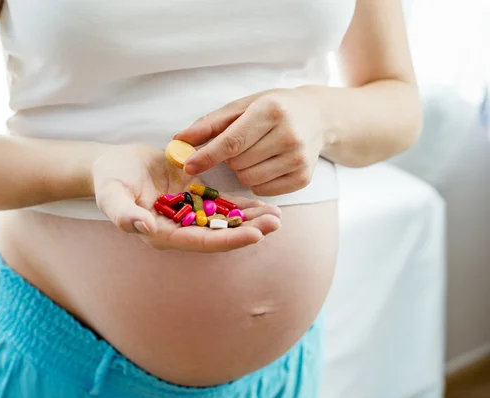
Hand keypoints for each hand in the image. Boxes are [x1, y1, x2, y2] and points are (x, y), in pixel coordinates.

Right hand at [93, 144, 281, 251]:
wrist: (113, 164)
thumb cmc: (108, 180)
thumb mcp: (110, 195)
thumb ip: (124, 213)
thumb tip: (144, 227)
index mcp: (162, 233)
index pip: (199, 241)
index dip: (227, 240)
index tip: (254, 235)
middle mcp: (179, 227)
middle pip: (218, 234)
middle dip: (247, 230)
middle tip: (276, 223)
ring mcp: (188, 213)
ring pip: (224, 220)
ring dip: (250, 219)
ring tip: (277, 215)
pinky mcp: (194, 196)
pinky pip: (221, 203)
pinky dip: (241, 205)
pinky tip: (263, 204)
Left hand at [175, 88, 325, 195]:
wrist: (317, 117)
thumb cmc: (272, 109)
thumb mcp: (241, 107)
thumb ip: (209, 124)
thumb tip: (178, 140)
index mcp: (271, 111)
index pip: (232, 142)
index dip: (207, 156)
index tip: (188, 166)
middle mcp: (289, 135)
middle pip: (238, 164)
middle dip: (230, 159)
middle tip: (242, 145)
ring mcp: (299, 159)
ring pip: (248, 180)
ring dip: (242, 171)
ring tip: (256, 153)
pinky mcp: (304, 178)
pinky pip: (263, 190)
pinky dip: (257, 181)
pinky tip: (268, 164)